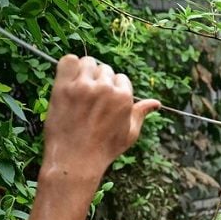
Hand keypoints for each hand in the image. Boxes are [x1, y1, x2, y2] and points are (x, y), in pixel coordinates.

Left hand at [42, 55, 159, 180]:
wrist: (75, 159)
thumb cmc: (104, 149)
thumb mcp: (129, 133)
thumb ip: (141, 113)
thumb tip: (156, 103)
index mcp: (124, 97)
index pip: (121, 78)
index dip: (113, 89)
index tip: (104, 103)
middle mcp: (105, 88)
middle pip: (105, 69)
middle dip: (100, 81)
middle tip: (90, 100)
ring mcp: (83, 86)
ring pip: (88, 62)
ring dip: (85, 72)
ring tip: (80, 90)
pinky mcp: (63, 87)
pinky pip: (68, 60)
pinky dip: (69, 65)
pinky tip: (69, 80)